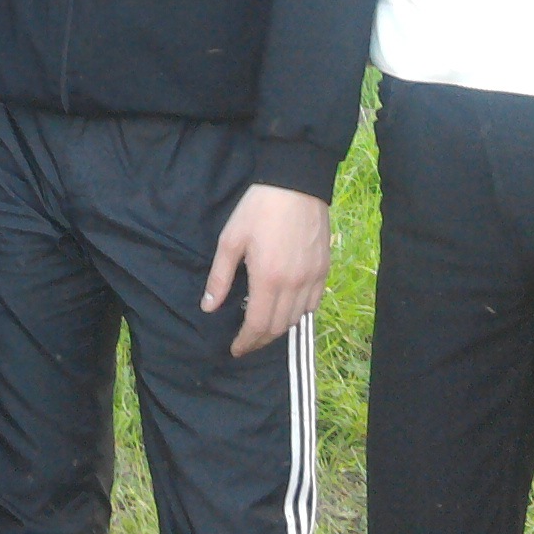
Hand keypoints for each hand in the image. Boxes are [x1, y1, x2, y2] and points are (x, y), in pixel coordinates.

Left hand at [201, 184, 331, 356]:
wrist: (296, 184)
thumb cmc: (258, 210)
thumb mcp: (230, 241)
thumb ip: (220, 277)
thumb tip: (209, 307)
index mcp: (268, 279)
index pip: (258, 324)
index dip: (246, 342)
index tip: (235, 349)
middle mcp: (294, 284)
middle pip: (278, 327)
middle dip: (260, 340)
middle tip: (246, 341)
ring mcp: (313, 278)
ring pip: (297, 318)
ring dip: (279, 328)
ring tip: (263, 326)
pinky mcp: (324, 269)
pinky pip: (313, 303)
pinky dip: (299, 313)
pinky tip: (286, 308)